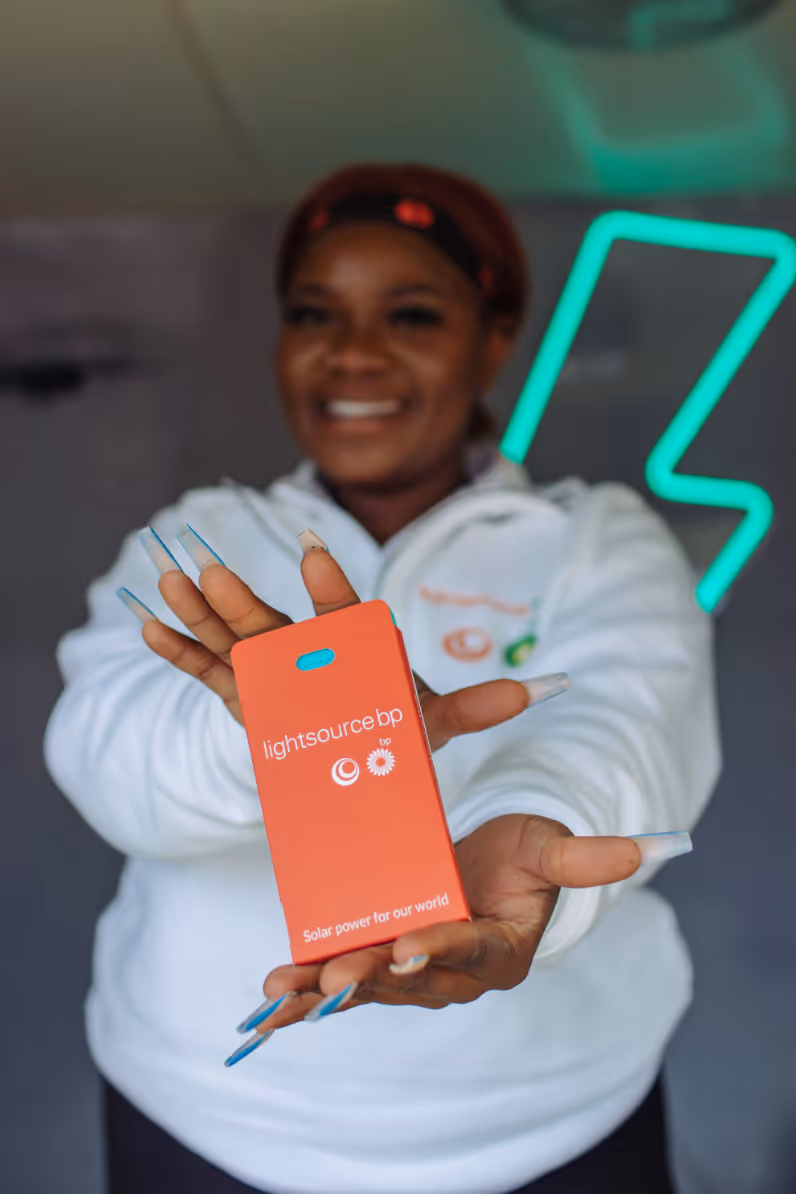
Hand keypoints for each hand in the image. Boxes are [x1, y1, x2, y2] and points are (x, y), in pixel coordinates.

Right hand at [134, 526, 556, 746]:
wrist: (355, 739)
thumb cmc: (393, 718)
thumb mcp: (432, 718)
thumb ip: (477, 705)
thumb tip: (543, 691)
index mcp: (347, 648)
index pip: (339, 616)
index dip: (328, 588)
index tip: (314, 552)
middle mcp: (302, 652)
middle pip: (269, 626)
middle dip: (242, 600)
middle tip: (213, 568)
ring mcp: (267, 672)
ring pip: (229, 640)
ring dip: (200, 614)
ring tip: (172, 578)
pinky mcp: (242, 694)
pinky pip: (206, 673)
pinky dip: (180, 655)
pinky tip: (149, 627)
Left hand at [253, 814, 641, 1030]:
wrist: (496, 869)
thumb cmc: (526, 859)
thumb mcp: (549, 851)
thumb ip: (582, 858)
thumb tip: (643, 849)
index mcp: (500, 951)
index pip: (468, 950)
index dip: (439, 949)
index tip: (405, 948)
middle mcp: (455, 972)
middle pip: (409, 980)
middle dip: (368, 981)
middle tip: (331, 983)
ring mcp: (415, 970)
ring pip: (368, 987)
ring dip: (323, 994)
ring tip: (277, 996)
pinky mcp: (383, 961)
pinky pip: (344, 980)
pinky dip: (306, 993)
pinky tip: (266, 1002)